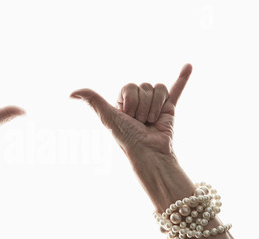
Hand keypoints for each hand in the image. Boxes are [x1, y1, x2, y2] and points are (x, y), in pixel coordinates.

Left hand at [70, 64, 191, 157]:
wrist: (150, 153)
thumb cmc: (128, 137)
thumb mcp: (108, 117)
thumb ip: (93, 101)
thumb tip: (70, 93)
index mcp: (123, 101)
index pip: (131, 87)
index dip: (131, 101)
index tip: (128, 116)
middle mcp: (138, 101)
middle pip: (145, 87)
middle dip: (144, 106)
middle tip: (141, 122)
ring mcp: (154, 103)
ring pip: (159, 89)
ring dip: (156, 107)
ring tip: (152, 122)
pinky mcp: (169, 108)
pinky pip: (176, 90)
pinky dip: (183, 78)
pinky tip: (188, 66)